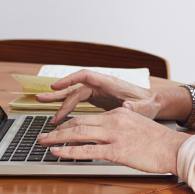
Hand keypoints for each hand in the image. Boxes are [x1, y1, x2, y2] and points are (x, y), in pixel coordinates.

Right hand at [36, 70, 161, 125]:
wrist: (152, 104)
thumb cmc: (148, 103)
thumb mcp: (144, 107)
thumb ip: (135, 107)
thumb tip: (127, 106)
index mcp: (109, 83)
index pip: (85, 76)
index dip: (69, 79)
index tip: (56, 86)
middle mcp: (101, 85)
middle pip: (75, 86)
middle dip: (58, 92)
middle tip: (41, 97)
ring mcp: (98, 92)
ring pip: (74, 94)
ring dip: (59, 101)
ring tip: (42, 103)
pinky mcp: (98, 100)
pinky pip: (79, 102)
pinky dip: (68, 108)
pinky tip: (60, 117)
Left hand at [38, 108, 189, 173]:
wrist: (176, 149)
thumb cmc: (159, 142)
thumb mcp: (137, 127)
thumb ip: (119, 129)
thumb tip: (105, 137)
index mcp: (119, 113)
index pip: (88, 117)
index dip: (69, 124)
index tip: (58, 129)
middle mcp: (115, 120)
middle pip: (78, 122)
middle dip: (57, 129)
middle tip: (43, 135)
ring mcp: (115, 135)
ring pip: (78, 133)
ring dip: (57, 138)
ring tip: (43, 142)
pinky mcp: (117, 151)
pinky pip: (87, 150)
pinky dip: (69, 151)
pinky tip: (57, 152)